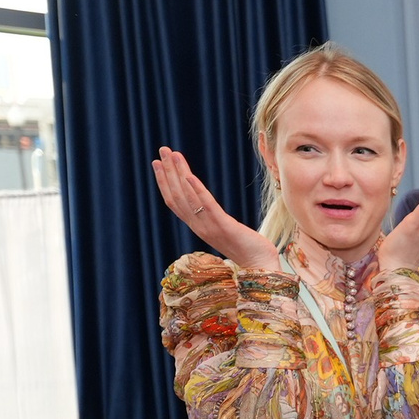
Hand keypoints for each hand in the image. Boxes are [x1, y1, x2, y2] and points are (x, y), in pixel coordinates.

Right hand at [152, 147, 280, 272]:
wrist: (260, 268)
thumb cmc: (248, 250)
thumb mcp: (225, 230)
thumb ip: (215, 219)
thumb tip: (209, 206)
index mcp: (198, 226)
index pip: (175, 202)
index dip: (164, 182)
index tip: (158, 163)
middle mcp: (199, 226)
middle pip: (177, 196)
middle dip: (168, 171)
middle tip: (162, 150)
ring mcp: (209, 227)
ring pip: (188, 197)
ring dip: (179, 174)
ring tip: (173, 155)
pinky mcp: (224, 227)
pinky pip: (206, 206)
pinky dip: (197, 190)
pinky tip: (190, 175)